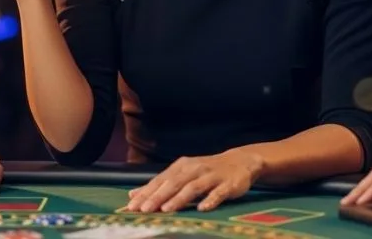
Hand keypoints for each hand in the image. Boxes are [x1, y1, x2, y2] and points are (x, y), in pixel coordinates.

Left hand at [125, 150, 264, 212]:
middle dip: (158, 196)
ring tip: (167, 209)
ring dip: (179, 198)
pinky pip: (218, 193)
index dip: (146, 193)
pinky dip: (210, 200)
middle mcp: (195, 169)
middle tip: (144, 209)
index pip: (160, 180)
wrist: (239, 161)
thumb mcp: (182, 174)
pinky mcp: (228, 184)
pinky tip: (202, 208)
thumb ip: (160, 185)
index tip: (132, 206)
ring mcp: (211, 176)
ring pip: (193, 187)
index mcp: (181, 166)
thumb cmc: (206, 171)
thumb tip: (133, 194)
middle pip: (174, 183)